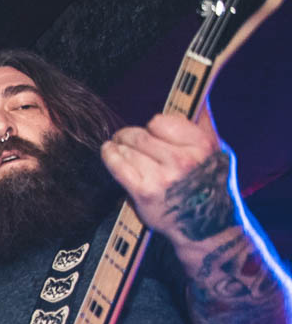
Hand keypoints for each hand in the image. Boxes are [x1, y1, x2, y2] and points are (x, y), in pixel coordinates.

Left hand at [101, 108, 237, 246]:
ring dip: (119, 146)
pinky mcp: (144, 192)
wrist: (207, 227)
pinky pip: (118, 165)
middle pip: (141, 133)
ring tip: (118, 147)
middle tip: (124, 137)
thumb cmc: (209, 185)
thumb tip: (195, 97)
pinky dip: (110, 156)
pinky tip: (108, 151)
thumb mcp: (217, 152)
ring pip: (128, 148)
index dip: (155, 125)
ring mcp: (163, 177)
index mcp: (202, 145)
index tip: (153, 130)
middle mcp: (183, 160)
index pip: (163, 121)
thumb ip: (203, 125)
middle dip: (130, 135)